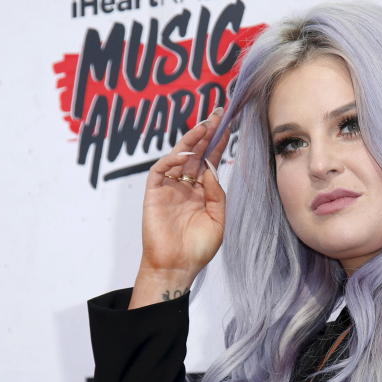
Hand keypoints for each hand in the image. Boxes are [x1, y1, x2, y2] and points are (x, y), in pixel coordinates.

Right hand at [137, 106, 231, 281]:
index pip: (209, 161)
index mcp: (201, 192)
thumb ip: (216, 193)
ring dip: (191, 141)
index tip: (228, 125)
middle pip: (195, 154)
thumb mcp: (217, 219)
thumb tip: (211, 169)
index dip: (218, 143)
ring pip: (179, 157)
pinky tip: (185, 152)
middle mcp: (185, 186)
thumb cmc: (198, 248)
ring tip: (205, 126)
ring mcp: (169, 188)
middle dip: (206, 134)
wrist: (177, 267)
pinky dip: (171, 159)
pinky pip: (160, 170)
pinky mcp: (153, 193)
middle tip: (217, 114)